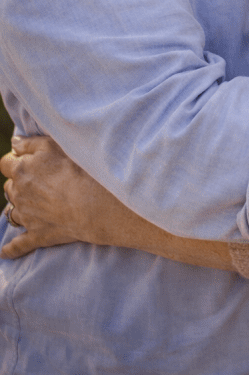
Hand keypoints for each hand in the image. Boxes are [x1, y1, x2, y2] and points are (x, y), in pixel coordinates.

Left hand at [1, 137, 236, 269]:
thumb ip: (33, 141)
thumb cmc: (81, 168)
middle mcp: (20, 192)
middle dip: (18, 181)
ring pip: (11, 212)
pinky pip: (18, 245)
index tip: (28, 158)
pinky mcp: (38, 236)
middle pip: (9, 186)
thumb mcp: (57, 144)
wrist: (95, 203)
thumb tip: (15, 140)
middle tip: (36, 178)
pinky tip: (5, 252)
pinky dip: (11, 249)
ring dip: (17, 207)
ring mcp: (28, 216)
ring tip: (28, 204)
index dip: (17, 159)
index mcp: (24, 167)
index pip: (9, 161)